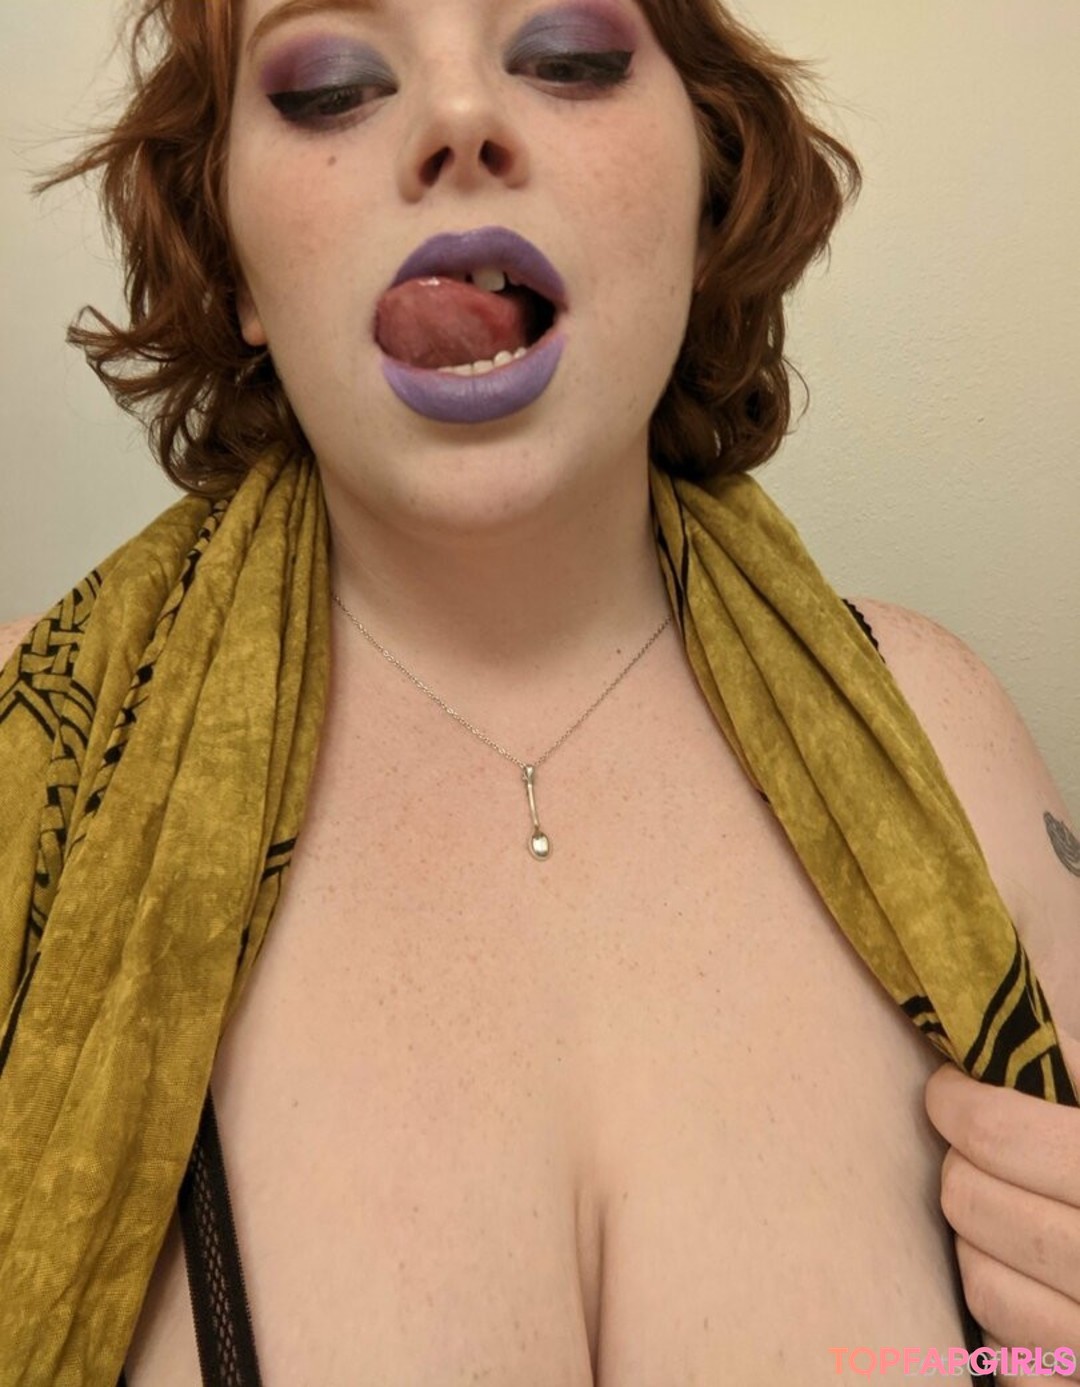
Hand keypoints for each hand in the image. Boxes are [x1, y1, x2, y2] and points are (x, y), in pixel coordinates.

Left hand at [925, 1032, 1079, 1384]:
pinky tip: (1038, 1292)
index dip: (959, 1103)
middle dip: (962, 1170)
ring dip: (978, 1248)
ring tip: (1009, 1224)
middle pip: (972, 1203)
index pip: (1000, 1131)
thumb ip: (1077, 1073)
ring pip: (980, 1284)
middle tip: (974, 1155)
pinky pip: (1007, 1362)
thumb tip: (986, 1042)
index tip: (950, 1090)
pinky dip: (1009, 1329)